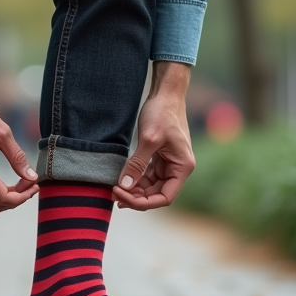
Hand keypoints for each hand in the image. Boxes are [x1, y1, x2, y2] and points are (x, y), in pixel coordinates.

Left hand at [113, 61, 195, 210]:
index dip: (143, 202)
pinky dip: (135, 179)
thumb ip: (137, 165)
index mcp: (182, 167)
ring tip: (115, 189)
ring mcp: (169, 163)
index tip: (122, 195)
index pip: (164, 197)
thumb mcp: (148, 139)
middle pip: (156, 194)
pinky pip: (147, 175)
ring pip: (151, 186)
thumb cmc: (162, 112)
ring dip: (134, 190)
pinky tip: (122, 180)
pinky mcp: (160, 157)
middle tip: (113, 193)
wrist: (166, 93)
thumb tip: (125, 187)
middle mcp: (178, 168)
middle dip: (136, 197)